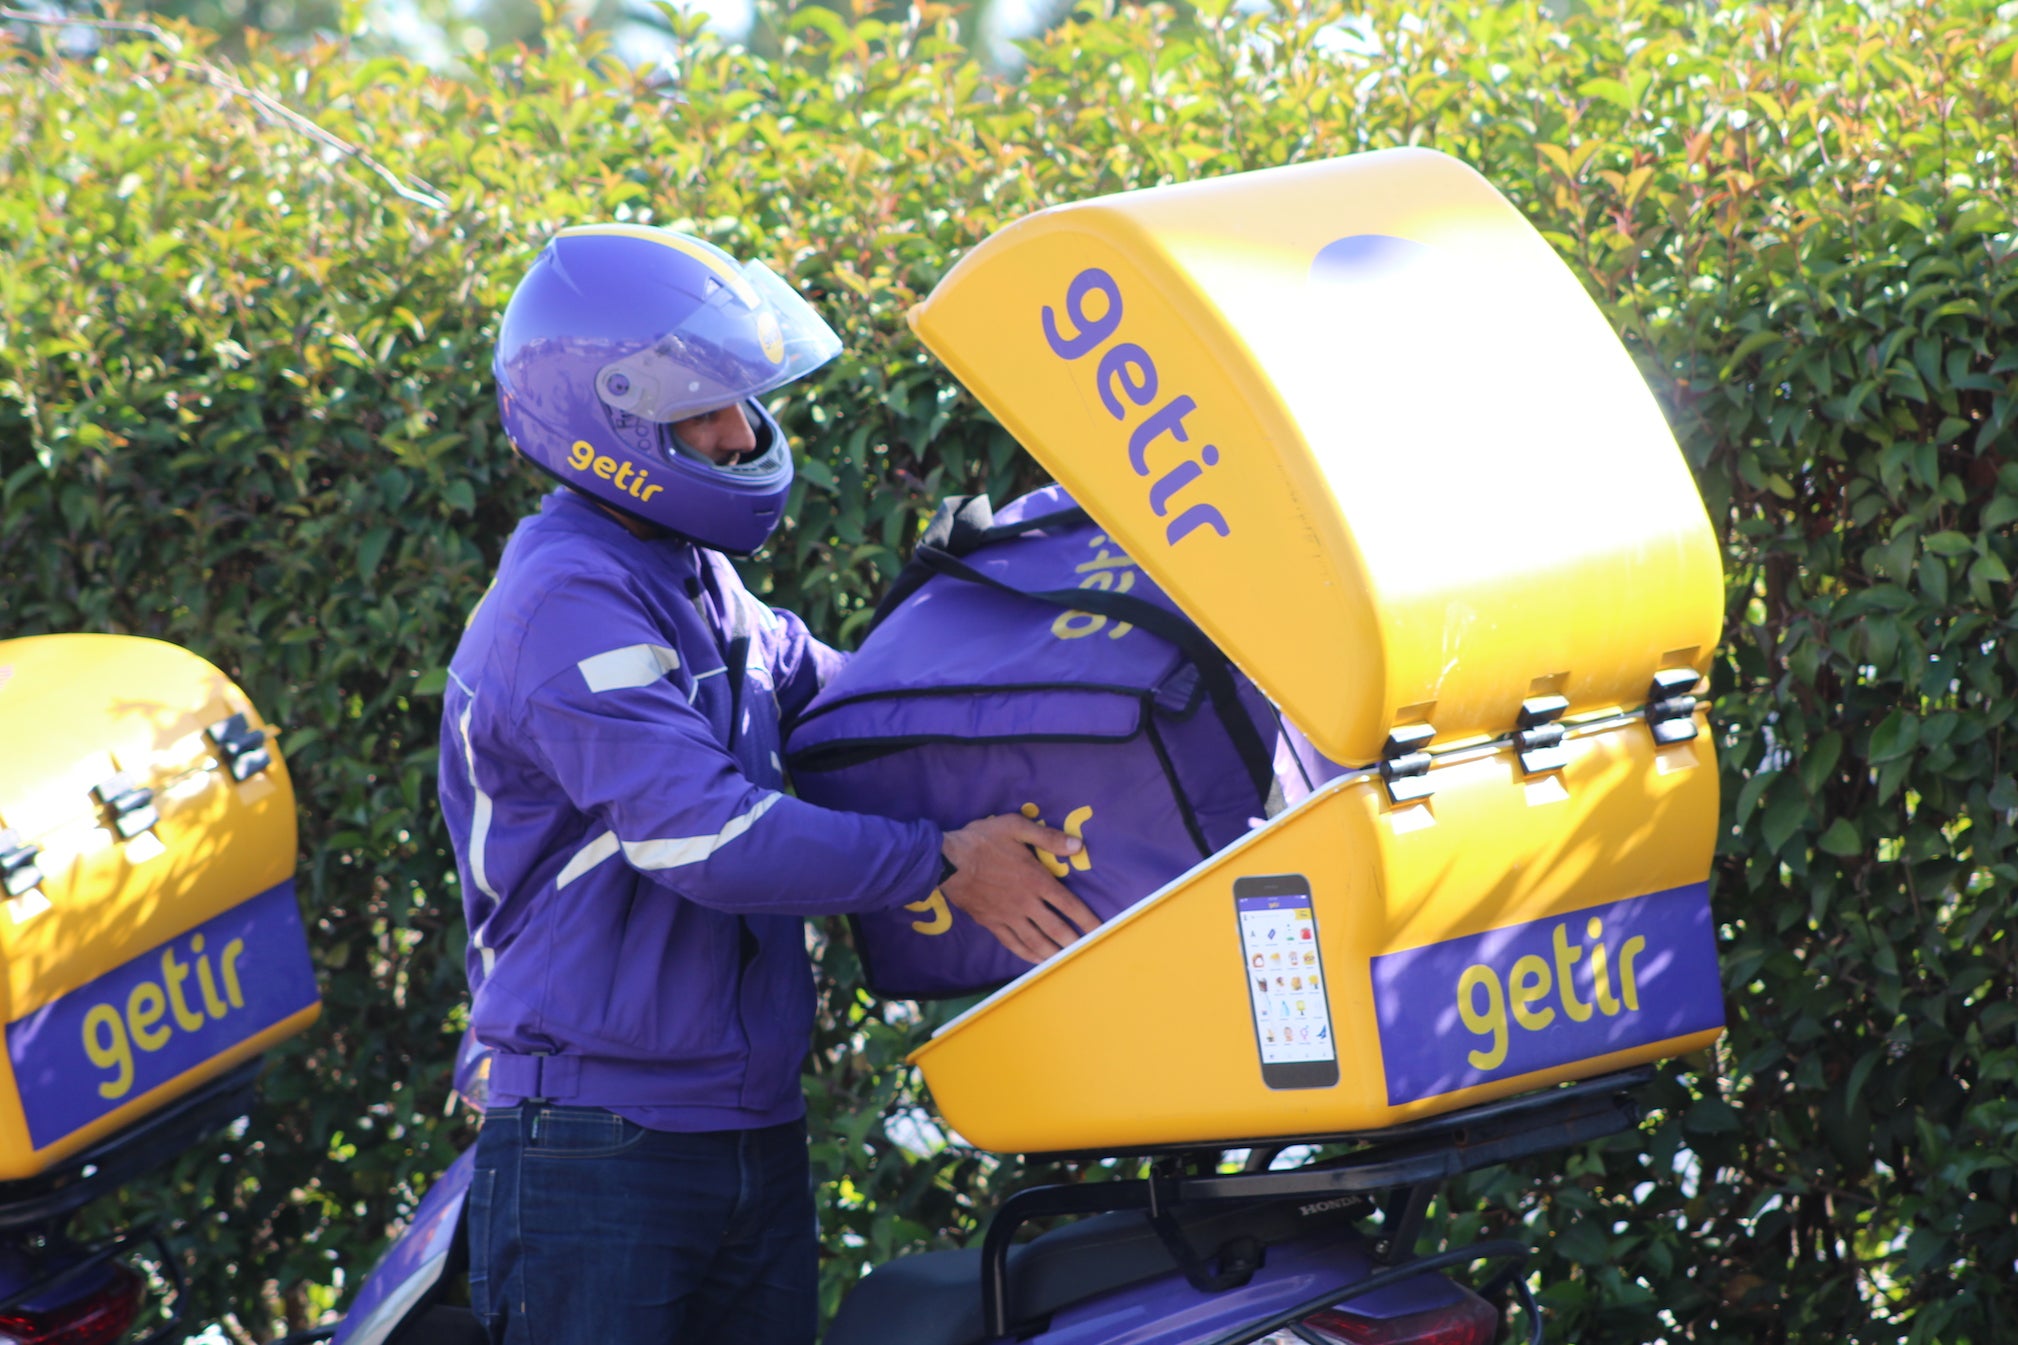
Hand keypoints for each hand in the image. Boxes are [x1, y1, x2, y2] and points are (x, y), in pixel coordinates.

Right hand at [939, 814, 1100, 963]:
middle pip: (1056, 929)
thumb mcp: (1016, 827)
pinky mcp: (992, 923)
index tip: (1100, 931)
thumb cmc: (982, 840)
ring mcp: (1008, 916)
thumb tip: (1078, 845)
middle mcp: (1026, 902)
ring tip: (1067, 962)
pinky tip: (1036, 960)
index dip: (1087, 920)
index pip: (1069, 905)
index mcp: (1036, 880)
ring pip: (1036, 941)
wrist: (946, 860)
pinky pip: (1013, 943)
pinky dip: (1028, 954)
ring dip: (1054, 953)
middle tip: (1089, 954)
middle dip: (1074, 943)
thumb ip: (1048, 837)